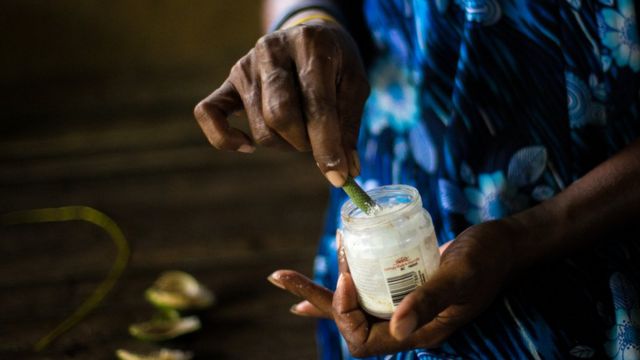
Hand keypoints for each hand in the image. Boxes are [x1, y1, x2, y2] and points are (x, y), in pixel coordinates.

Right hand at [194, 17, 369, 186]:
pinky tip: (248, 145)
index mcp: (310, 45)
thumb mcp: (354, 85)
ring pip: (261, 128)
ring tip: (299, 129)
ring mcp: (246, 65)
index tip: (339, 176)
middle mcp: (272, 50)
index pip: (316, 104)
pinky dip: (225, 138)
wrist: (311, 37)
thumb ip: (348, 126)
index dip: (328, 146)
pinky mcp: (229, 81)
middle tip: (318, 141)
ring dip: (284, 143)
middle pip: (281, 116)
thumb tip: (347, 170)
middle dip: (305, 143)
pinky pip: (209, 114)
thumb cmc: (335, 64)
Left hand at [268, 219, 523, 356]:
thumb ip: (430, 300)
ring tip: (289, 277)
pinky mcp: (402, 285)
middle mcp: (405, 323)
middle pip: (349, 324)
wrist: (502, 245)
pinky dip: (339, 288)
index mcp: (418, 331)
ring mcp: (402, 305)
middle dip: (315, 301)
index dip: (346, 313)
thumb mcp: (461, 276)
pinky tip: (323, 282)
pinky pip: (365, 292)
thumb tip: (396, 331)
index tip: (347, 275)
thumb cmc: (486, 259)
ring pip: (353, 307)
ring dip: (322, 291)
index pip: (365, 340)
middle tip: (280, 276)